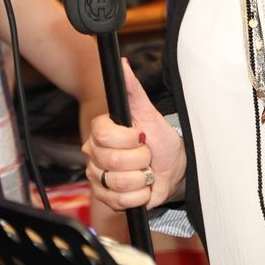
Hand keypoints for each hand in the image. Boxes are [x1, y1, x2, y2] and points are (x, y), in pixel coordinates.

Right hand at [82, 59, 185, 211]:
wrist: (170, 167)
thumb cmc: (159, 138)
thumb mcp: (149, 111)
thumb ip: (132, 88)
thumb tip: (122, 63)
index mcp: (100, 131)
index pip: (104, 135)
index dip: (128, 138)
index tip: (140, 135)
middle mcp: (94, 154)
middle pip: (113, 161)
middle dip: (140, 159)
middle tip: (146, 155)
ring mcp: (98, 178)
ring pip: (118, 183)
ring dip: (142, 178)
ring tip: (145, 171)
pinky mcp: (106, 198)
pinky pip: (120, 201)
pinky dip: (140, 195)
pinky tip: (142, 187)